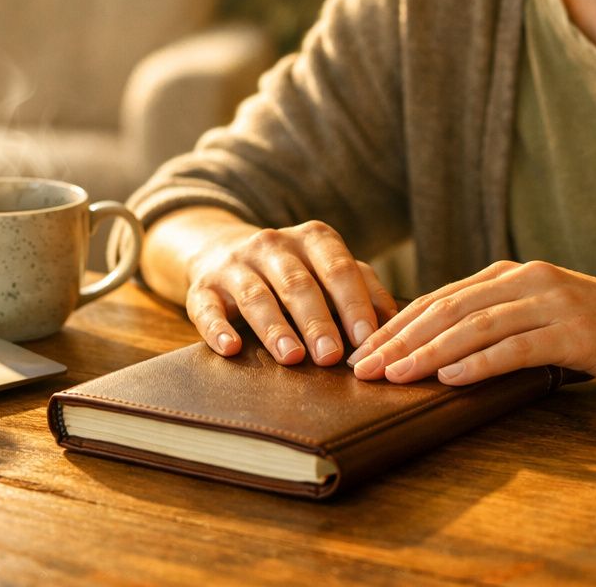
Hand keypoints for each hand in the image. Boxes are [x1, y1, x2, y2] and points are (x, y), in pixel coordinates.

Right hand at [185, 219, 398, 366]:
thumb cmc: (294, 271)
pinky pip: (207, 308)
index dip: (353, 303)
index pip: (338, 268)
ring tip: (291, 357)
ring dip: (275, 328)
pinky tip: (230, 348)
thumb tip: (394, 325)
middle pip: (299, 283)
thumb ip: (363, 289)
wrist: (223, 252)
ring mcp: (235, 264)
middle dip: (317, 321)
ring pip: (256, 295)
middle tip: (332, 357)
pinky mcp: (202, 287)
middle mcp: (273, 244)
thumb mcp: (329, 269)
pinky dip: (217, 329)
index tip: (366, 339)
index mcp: (313, 238)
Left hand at [346, 260, 595, 390]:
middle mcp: (527, 279)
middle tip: (363, 369)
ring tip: (394, 376)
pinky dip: (479, 362)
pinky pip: (517, 346)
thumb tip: (437, 351)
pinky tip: (450, 378)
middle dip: (400, 340)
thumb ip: (497, 322)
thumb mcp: (542, 316)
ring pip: (475, 326)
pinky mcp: (576, 331)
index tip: (363, 353)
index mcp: (512, 274)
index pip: (440, 299)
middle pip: (448, 310)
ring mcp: (552, 302)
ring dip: (428, 353)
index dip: (397, 326)